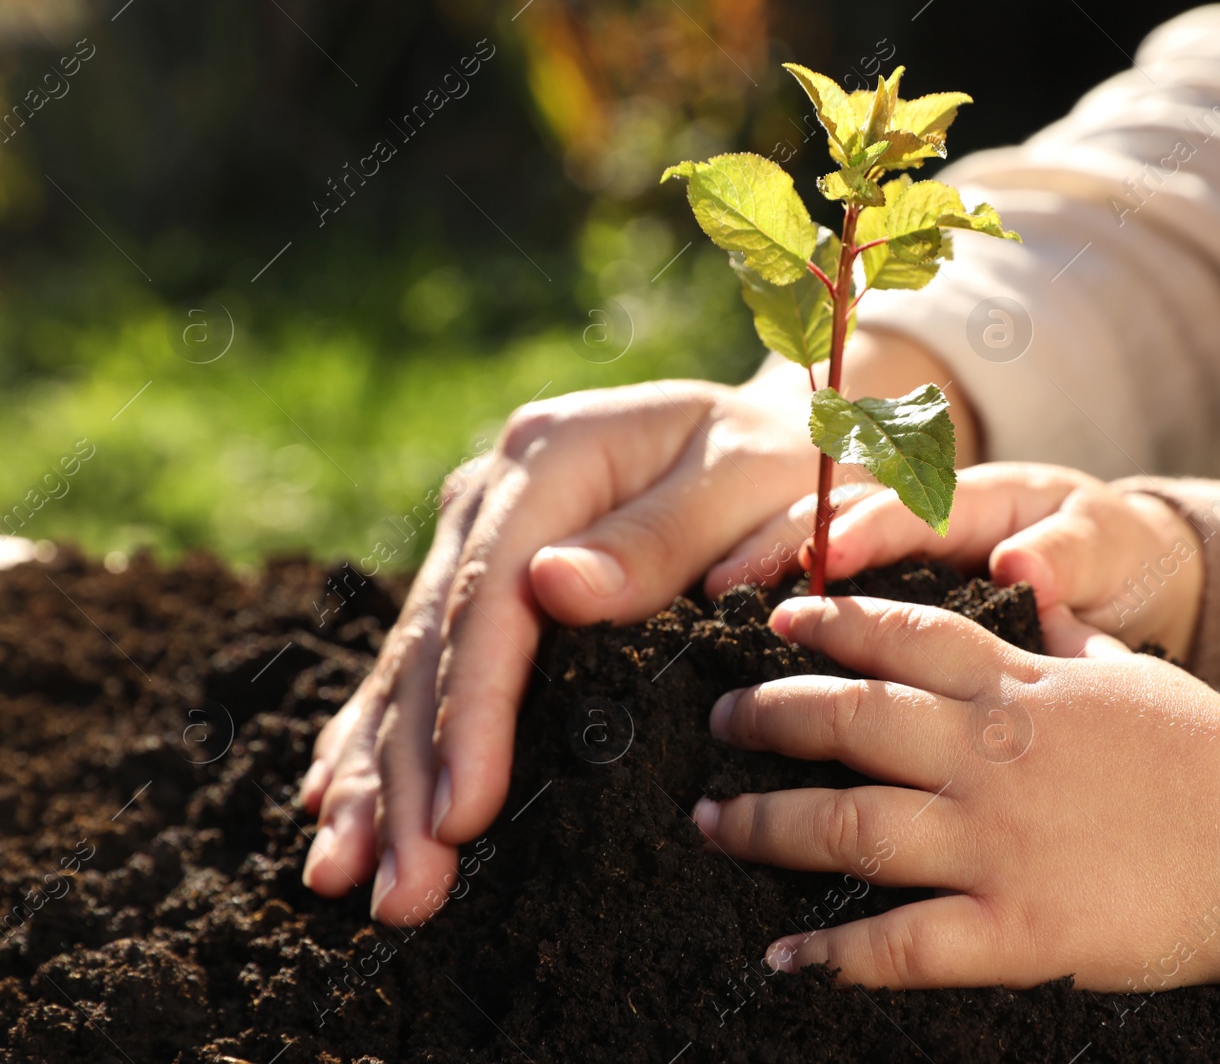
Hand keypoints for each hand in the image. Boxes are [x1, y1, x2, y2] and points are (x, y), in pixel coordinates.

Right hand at [299, 329, 977, 922]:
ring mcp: (475, 535)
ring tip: (348, 879)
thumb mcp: (751, 478)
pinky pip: (412, 666)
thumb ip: (663, 534)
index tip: (462, 816)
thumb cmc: (780, 462)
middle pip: (433, 644)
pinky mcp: (475, 576)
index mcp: (554, 455)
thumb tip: (558, 588)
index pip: (490, 595)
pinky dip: (372, 738)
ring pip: (407, 666)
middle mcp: (494, 495)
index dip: (471, 712)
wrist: (770, 433)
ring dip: (376, 776)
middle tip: (404, 891)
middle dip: (411, 775)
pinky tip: (333, 807)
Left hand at [692, 596, 1219, 1009]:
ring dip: (767, 825)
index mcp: (1020, 689)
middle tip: (719, 720)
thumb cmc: (1205, 757)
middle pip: (850, 719)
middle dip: (769, 715)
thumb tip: (1033, 584)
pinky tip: (785, 957)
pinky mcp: (1014, 928)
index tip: (777, 618)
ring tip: (713, 821)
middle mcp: (991, 756)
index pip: (904, 636)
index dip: (831, 622)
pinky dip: (835, 954)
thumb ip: (1069, 633)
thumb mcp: (1134, 672)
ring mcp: (996, 843)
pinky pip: (902, 942)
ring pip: (849, 825)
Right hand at [715, 463, 1204, 659]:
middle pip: (843, 513)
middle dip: (784, 538)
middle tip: (726, 579)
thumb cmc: (1113, 556)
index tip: (824, 558)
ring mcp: (903, 549)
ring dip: (767, 565)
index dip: (867, 527)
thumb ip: (1069, 554)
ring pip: (822, 546)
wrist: (1119, 573)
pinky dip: (786, 605)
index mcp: (983, 496)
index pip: (915, 502)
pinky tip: (738, 636)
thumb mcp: (1107, 547)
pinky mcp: (889, 594)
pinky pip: (831, 592)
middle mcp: (930, 512)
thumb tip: (1020, 564)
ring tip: (710, 601)